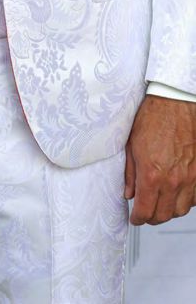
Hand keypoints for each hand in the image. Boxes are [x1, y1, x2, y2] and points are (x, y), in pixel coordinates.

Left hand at [125, 94, 195, 224]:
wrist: (175, 101)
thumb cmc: (154, 117)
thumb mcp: (132, 145)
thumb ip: (130, 173)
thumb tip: (129, 193)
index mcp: (151, 175)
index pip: (145, 212)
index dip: (137, 219)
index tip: (135, 217)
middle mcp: (172, 180)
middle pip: (163, 216)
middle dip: (152, 218)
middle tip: (146, 212)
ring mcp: (189, 177)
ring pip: (180, 210)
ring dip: (169, 210)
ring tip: (161, 203)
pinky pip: (194, 198)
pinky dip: (185, 200)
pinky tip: (176, 193)